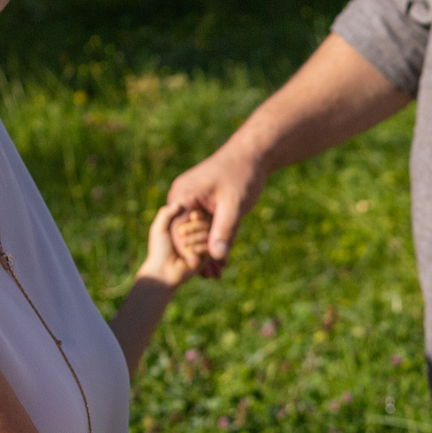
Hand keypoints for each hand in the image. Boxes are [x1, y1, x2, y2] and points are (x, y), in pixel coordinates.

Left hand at [134, 202, 213, 290]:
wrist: (163, 269)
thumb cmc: (159, 250)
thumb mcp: (159, 228)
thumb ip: (166, 213)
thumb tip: (178, 203)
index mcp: (185, 226)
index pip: (198, 214)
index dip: (196, 214)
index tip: (192, 215)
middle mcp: (195, 235)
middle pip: (205, 222)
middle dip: (193, 227)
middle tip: (180, 235)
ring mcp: (202, 245)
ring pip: (208, 234)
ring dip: (194, 239)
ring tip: (183, 247)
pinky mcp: (206, 256)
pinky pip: (209, 246)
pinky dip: (198, 248)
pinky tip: (189, 254)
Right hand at [166, 145, 267, 279]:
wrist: (252, 154)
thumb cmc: (242, 175)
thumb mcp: (234, 206)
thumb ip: (224, 231)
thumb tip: (217, 257)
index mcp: (184, 195)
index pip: (179, 229)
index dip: (188, 251)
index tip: (198, 271)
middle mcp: (183, 198)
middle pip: (186, 233)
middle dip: (199, 256)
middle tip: (211, 277)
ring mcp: (192, 200)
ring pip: (197, 231)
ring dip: (207, 252)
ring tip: (218, 275)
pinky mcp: (203, 203)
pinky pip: (206, 225)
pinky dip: (214, 240)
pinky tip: (223, 260)